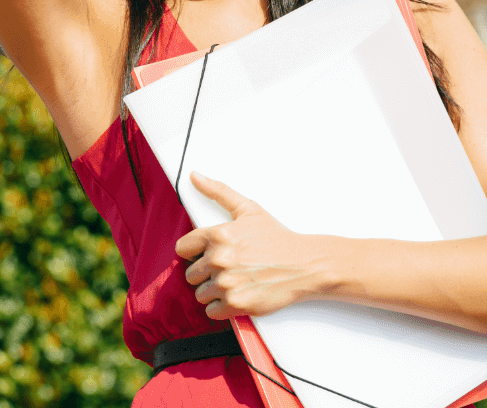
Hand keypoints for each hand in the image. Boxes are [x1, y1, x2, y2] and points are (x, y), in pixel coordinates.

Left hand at [174, 172, 340, 319]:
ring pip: (201, 293)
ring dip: (214, 291)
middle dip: (206, 273)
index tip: (206, 255)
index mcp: (217, 235)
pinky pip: (212, 311)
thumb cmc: (276, 237)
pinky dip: (222, 308)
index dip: (194, 253)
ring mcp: (226, 283)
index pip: (183, 249)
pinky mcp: (236, 304)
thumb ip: (218, 191)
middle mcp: (218, 259)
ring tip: (235, 282)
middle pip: (191, 274)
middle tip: (228, 269)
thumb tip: (194, 176)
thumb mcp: (248, 209)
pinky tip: (237, 296)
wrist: (304, 264)